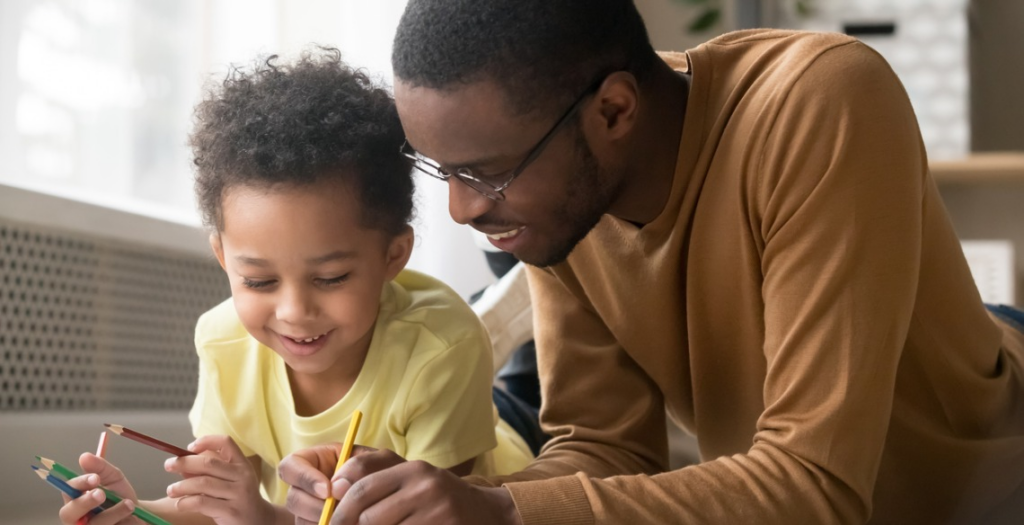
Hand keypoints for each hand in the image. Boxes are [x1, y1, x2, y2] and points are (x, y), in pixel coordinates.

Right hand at [58, 453, 140, 524]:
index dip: (79, 484)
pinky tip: (131, 516)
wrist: (138, 514)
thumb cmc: (119, 496)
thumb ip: (100, 468)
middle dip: (84, 502)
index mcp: (75, 498)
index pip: (68, 490)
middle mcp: (75, 517)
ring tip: (129, 504)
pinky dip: (119, 520)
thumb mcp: (113, 478)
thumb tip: (84, 456)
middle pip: (67, 514)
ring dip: (112, 513)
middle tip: (101, 494)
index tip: (95, 478)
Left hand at [163, 434, 273, 524]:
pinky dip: (186, 502)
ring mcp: (238, 494)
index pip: (226, 443)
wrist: (258, 521)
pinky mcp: (231, 511)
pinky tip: (180, 504)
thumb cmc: (237, 498)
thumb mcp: (230, 481)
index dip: (206, 441)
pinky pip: (202, 502)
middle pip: (208, 463)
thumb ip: (208, 472)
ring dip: (181, 486)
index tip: (189, 447)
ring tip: (171, 490)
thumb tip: (181, 466)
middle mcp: (243, 476)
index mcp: (242, 464)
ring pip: (202, 483)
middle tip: (168, 465)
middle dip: (184, 462)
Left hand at [279, 445, 521, 524]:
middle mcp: (425, 487)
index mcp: (412, 469)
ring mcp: (437, 512)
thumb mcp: (410, 479)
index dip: (339, 510)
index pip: (361, 488)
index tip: (328, 522)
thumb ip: (375, 478)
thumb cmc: (436, 498)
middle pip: (369, 516)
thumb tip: (333, 488)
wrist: (484, 513)